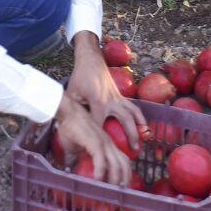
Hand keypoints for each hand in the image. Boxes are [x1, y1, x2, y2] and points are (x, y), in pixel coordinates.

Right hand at [55, 91, 131, 186]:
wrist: (67, 113)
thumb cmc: (70, 128)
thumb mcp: (74, 148)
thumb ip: (75, 159)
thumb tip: (69, 171)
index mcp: (107, 145)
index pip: (123, 160)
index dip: (124, 174)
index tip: (120, 188)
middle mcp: (109, 144)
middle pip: (124, 164)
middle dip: (123, 180)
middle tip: (118, 194)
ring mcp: (103, 142)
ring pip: (116, 163)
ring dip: (115, 179)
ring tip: (109, 192)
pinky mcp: (94, 142)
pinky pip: (101, 159)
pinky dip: (101, 171)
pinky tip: (98, 180)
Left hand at [66, 32, 146, 147]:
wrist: (91, 59)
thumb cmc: (80, 76)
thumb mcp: (72, 92)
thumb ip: (71, 108)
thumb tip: (66, 124)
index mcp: (98, 102)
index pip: (100, 124)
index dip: (100, 138)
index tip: (99, 151)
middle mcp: (111, 101)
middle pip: (124, 121)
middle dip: (129, 136)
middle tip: (133, 151)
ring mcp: (118, 98)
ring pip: (133, 114)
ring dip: (139, 127)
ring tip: (143, 141)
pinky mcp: (121, 95)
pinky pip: (133, 107)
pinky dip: (140, 116)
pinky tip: (144, 126)